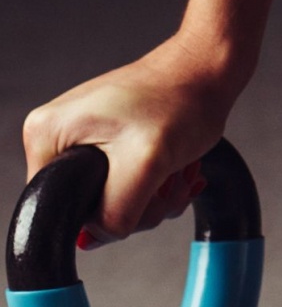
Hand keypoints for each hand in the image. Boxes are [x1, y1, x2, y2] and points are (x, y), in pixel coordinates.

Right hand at [21, 38, 238, 247]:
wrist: (208, 68)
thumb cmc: (179, 98)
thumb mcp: (145, 164)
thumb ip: (115, 212)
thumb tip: (97, 238)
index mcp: (47, 135)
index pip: (60, 208)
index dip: (104, 213)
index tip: (142, 189)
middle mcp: (58, 136)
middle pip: (90, 208)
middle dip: (140, 204)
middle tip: (166, 177)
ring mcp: (85, 139)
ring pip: (115, 201)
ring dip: (156, 195)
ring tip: (177, 168)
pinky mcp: (109, 143)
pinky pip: (128, 188)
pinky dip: (159, 185)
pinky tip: (179, 167)